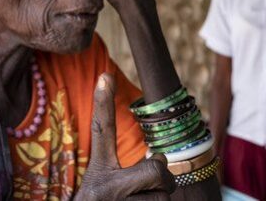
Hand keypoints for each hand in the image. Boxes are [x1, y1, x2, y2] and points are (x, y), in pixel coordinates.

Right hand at [75, 74, 175, 200]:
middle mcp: (103, 189)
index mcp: (99, 174)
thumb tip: (163, 158)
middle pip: (159, 171)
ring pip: (166, 198)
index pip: (102, 132)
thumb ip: (132, 173)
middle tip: (145, 191)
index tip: (104, 76)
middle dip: (161, 182)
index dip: (103, 104)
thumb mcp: (106, 187)